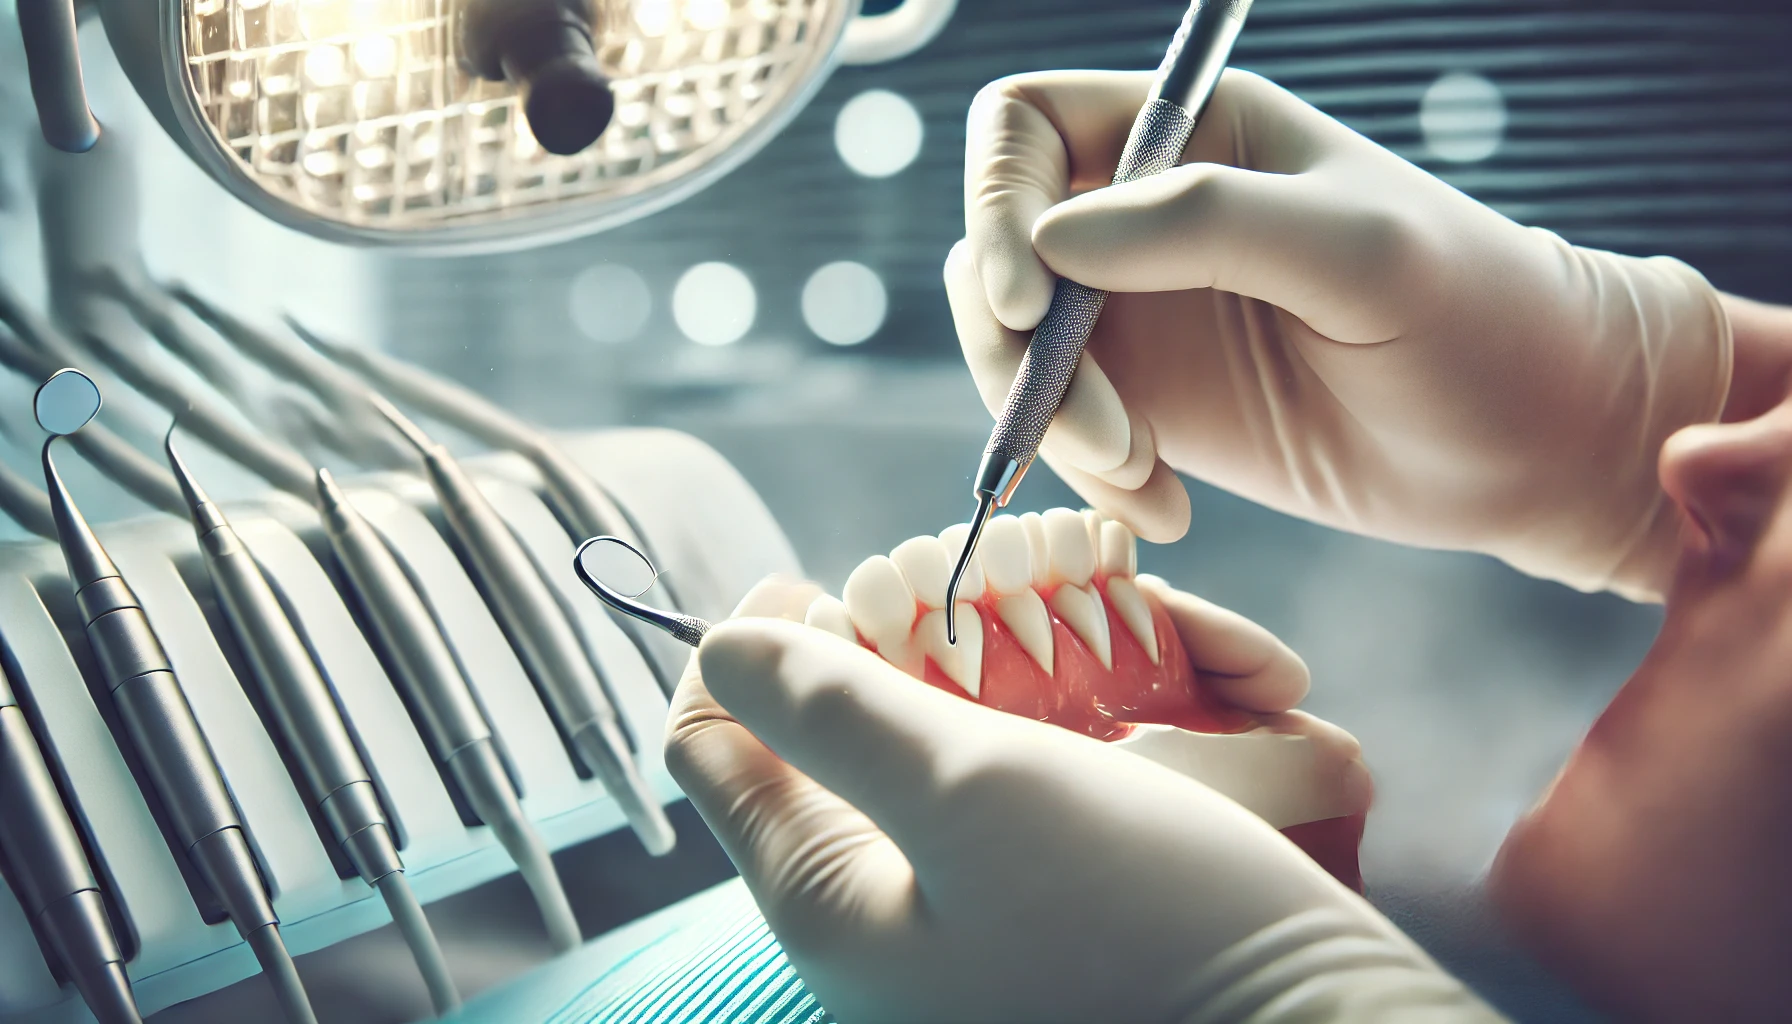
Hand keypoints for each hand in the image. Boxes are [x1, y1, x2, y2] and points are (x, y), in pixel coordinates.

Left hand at [665, 579, 1498, 1022]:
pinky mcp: (1065, 902)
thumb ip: (832, 711)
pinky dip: (1125, 718)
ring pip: (975, 736)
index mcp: (826, 895)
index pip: (712, 749)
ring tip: (1192, 649)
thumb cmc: (1136, 923)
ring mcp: (978, 907)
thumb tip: (720, 643)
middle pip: (852, 729)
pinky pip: (1061, 774)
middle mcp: (887, 907)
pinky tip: (1222, 694)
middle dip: (932, 640)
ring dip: (1063, 666)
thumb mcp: (967, 790)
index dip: (748, 647)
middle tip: (1029, 597)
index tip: (823, 582)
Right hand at [951, 69, 1731, 600]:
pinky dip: (1089, 478)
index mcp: (1191, 135)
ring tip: (1146, 478)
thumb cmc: (1477, 318)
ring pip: (1015, 355)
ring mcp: (1143, 316)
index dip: (995, 203)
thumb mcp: (1357, 251)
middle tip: (1108, 433)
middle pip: (995, 255)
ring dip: (1053, 428)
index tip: (1027, 298)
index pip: (1024, 127)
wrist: (1537, 442)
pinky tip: (1168, 508)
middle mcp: (1147, 217)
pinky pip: (1063, 435)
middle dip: (1021, 352)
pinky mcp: (1153, 407)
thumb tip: (1049, 245)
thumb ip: (1208, 222)